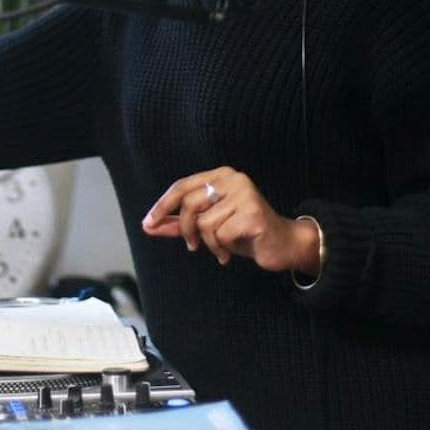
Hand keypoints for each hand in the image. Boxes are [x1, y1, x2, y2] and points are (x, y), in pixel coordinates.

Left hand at [142, 167, 318, 273]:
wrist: (281, 244)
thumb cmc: (243, 233)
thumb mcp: (209, 226)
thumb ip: (180, 224)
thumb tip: (149, 226)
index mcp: (221, 176)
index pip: (182, 186)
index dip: (162, 205)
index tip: (147, 224)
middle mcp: (233, 179)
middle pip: (189, 203)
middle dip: (185, 229)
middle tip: (192, 246)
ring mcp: (245, 194)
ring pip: (204, 222)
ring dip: (208, 243)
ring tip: (220, 249)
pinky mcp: (253, 213)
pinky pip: (220, 234)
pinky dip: (221, 249)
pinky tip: (230, 252)